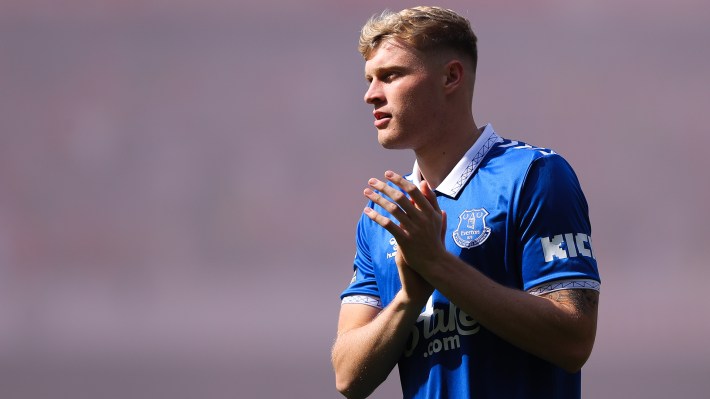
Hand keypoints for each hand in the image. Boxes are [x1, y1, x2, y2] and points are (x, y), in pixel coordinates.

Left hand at [363, 171, 446, 299]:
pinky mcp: (405, 240)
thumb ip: (431, 200)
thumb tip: (423, 183)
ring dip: (377, 199)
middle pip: (400, 197)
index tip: (387, 174)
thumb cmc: (434, 239)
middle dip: (384, 187)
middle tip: (372, 181)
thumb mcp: (436, 218)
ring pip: (392, 209)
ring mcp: (413, 229)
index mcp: (429, 211)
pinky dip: (376, 217)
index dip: (399, 180)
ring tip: (366, 193)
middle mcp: (421, 218)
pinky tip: (367, 211)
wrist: (435, 263)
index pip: (412, 190)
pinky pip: (388, 225)